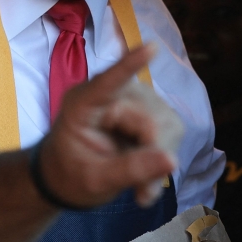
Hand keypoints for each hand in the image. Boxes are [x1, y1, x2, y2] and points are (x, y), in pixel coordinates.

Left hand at [37, 44, 175, 208]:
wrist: (69, 176)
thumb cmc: (71, 174)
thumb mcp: (94, 181)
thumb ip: (129, 170)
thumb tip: (172, 161)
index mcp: (83, 103)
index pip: (108, 81)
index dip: (131, 65)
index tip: (151, 47)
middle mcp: (113, 95)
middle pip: (149, 119)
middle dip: (151, 156)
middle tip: (140, 193)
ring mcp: (136, 102)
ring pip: (166, 126)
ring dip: (158, 160)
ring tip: (140, 190)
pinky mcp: (152, 113)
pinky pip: (170, 133)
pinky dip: (162, 160)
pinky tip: (147, 184)